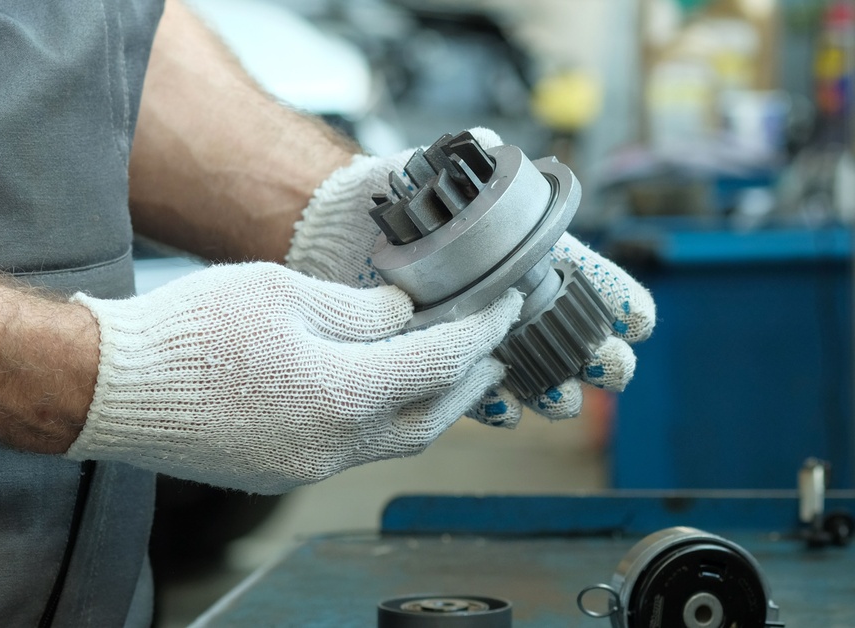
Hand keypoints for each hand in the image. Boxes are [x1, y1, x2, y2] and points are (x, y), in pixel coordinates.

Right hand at [66, 263, 522, 493]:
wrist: (115, 387)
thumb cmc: (190, 331)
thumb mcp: (282, 293)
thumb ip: (356, 309)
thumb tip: (401, 317)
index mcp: (343, 394)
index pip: (442, 361)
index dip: (484, 329)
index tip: (507, 303)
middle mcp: (334, 445)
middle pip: (430, 416)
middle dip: (471, 381)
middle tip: (494, 349)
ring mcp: (305, 466)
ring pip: (393, 440)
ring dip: (428, 406)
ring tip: (447, 373)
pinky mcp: (277, 473)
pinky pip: (351, 451)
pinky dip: (380, 421)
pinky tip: (374, 393)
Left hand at [285, 129, 654, 424]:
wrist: (319, 235)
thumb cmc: (376, 198)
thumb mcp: (417, 170)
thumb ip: (453, 152)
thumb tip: (485, 137)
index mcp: (514, 251)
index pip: (579, 274)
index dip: (613, 296)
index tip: (636, 319)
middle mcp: (500, 297)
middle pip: (566, 331)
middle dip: (595, 353)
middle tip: (610, 370)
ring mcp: (470, 331)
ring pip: (527, 367)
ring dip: (550, 387)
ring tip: (559, 400)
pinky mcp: (433, 358)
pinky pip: (471, 389)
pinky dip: (490, 401)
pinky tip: (503, 409)